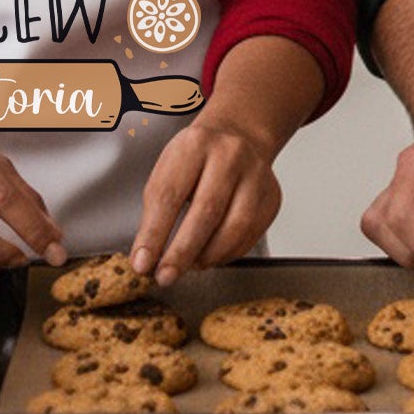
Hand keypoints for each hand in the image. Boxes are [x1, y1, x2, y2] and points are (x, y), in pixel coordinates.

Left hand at [132, 118, 281, 285]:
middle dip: (182, 252)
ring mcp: (257, 174)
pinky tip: (212, 254)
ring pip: (235, 227)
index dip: (154, 233)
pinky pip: (250, 235)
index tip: (141, 263)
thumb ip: (156, 212)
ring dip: (208, 256)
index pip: (171, 194)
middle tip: (165, 277)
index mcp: (195, 144)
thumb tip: (145, 259)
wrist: (239, 136)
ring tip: (190, 265)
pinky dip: (227, 253)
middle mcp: (230, 154)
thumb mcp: (169, 170)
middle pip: (206, 211)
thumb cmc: (197, 158)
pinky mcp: (272, 196)